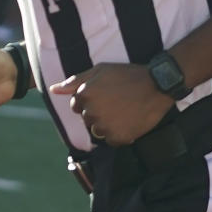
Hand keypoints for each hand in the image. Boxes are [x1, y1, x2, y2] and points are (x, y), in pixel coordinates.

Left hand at [49, 62, 172, 145]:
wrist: (157, 85)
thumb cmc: (128, 75)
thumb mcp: (100, 70)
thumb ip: (75, 81)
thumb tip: (53, 90)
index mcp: (84, 95)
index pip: (76, 105)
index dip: (91, 100)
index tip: (106, 95)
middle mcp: (91, 112)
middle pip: (86, 119)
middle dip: (98, 112)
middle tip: (117, 102)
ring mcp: (105, 126)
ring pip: (98, 131)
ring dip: (107, 124)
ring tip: (123, 111)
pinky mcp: (119, 137)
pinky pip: (112, 140)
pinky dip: (119, 134)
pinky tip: (129, 120)